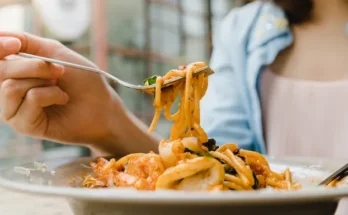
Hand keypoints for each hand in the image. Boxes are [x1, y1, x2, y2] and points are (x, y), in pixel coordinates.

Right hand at [0, 32, 157, 154]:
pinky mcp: (24, 125)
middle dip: (33, 66)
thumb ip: (27, 42)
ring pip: (9, 87)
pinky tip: (62, 100)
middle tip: (59, 71)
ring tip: (60, 87)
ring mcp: (14, 109)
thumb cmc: (82, 80)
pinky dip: (50, 95)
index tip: (14, 44)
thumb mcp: (55, 52)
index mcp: (14, 71)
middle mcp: (8, 89)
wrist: (102, 106)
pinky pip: (29, 100)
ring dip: (43, 81)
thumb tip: (0, 33)